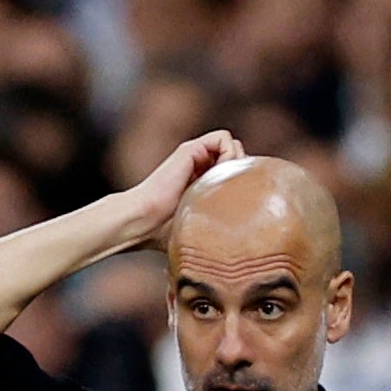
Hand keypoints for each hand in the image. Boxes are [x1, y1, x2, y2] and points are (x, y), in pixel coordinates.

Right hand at [126, 130, 245, 249]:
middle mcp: (201, 165)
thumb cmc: (166, 232)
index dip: (245, 182)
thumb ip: (218, 227)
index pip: (238, 170)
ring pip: (235, 145)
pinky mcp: (191, 149)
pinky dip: (230, 153)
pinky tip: (220, 175)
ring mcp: (196, 155)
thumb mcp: (201, 228)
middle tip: (236, 193)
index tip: (241, 203)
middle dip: (244, 172)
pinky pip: (224, 138)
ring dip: (238, 163)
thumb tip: (240, 251)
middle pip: (241, 155)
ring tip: (226, 185)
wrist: (144, 221)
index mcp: (203, 181)